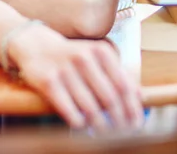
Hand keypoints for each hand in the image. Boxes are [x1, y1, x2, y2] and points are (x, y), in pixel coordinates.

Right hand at [8, 25, 143, 131]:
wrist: (37, 46)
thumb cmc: (73, 56)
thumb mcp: (97, 57)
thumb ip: (118, 74)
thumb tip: (139, 97)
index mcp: (101, 51)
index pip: (123, 85)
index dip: (132, 108)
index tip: (136, 123)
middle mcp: (84, 58)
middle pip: (109, 98)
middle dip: (119, 119)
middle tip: (122, 132)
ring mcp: (65, 69)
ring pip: (90, 107)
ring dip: (100, 124)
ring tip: (103, 131)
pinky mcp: (48, 81)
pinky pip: (69, 110)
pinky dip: (78, 121)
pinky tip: (82, 124)